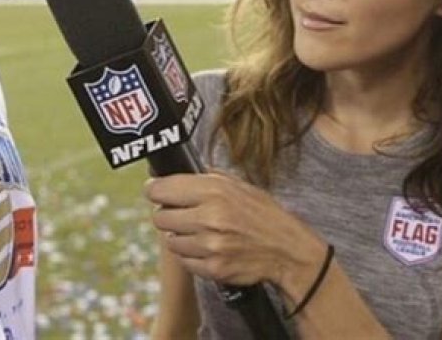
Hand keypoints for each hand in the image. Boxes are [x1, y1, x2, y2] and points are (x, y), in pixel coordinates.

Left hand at [144, 172, 324, 290]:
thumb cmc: (264, 214)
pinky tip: (205, 246)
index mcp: (214, 191)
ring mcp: (210, 246)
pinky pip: (184, 260)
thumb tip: (179, 172)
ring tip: (197, 230)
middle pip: (160, 216)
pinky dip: (190, 254)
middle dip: (166, 213)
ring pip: (170, 241)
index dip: (155, 189)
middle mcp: (209, 217)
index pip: (162, 188)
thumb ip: (209, 177)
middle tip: (178, 212)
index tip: (154, 190)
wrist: (287, 250)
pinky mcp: (212, 268)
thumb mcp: (240, 184)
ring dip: (179, 235)